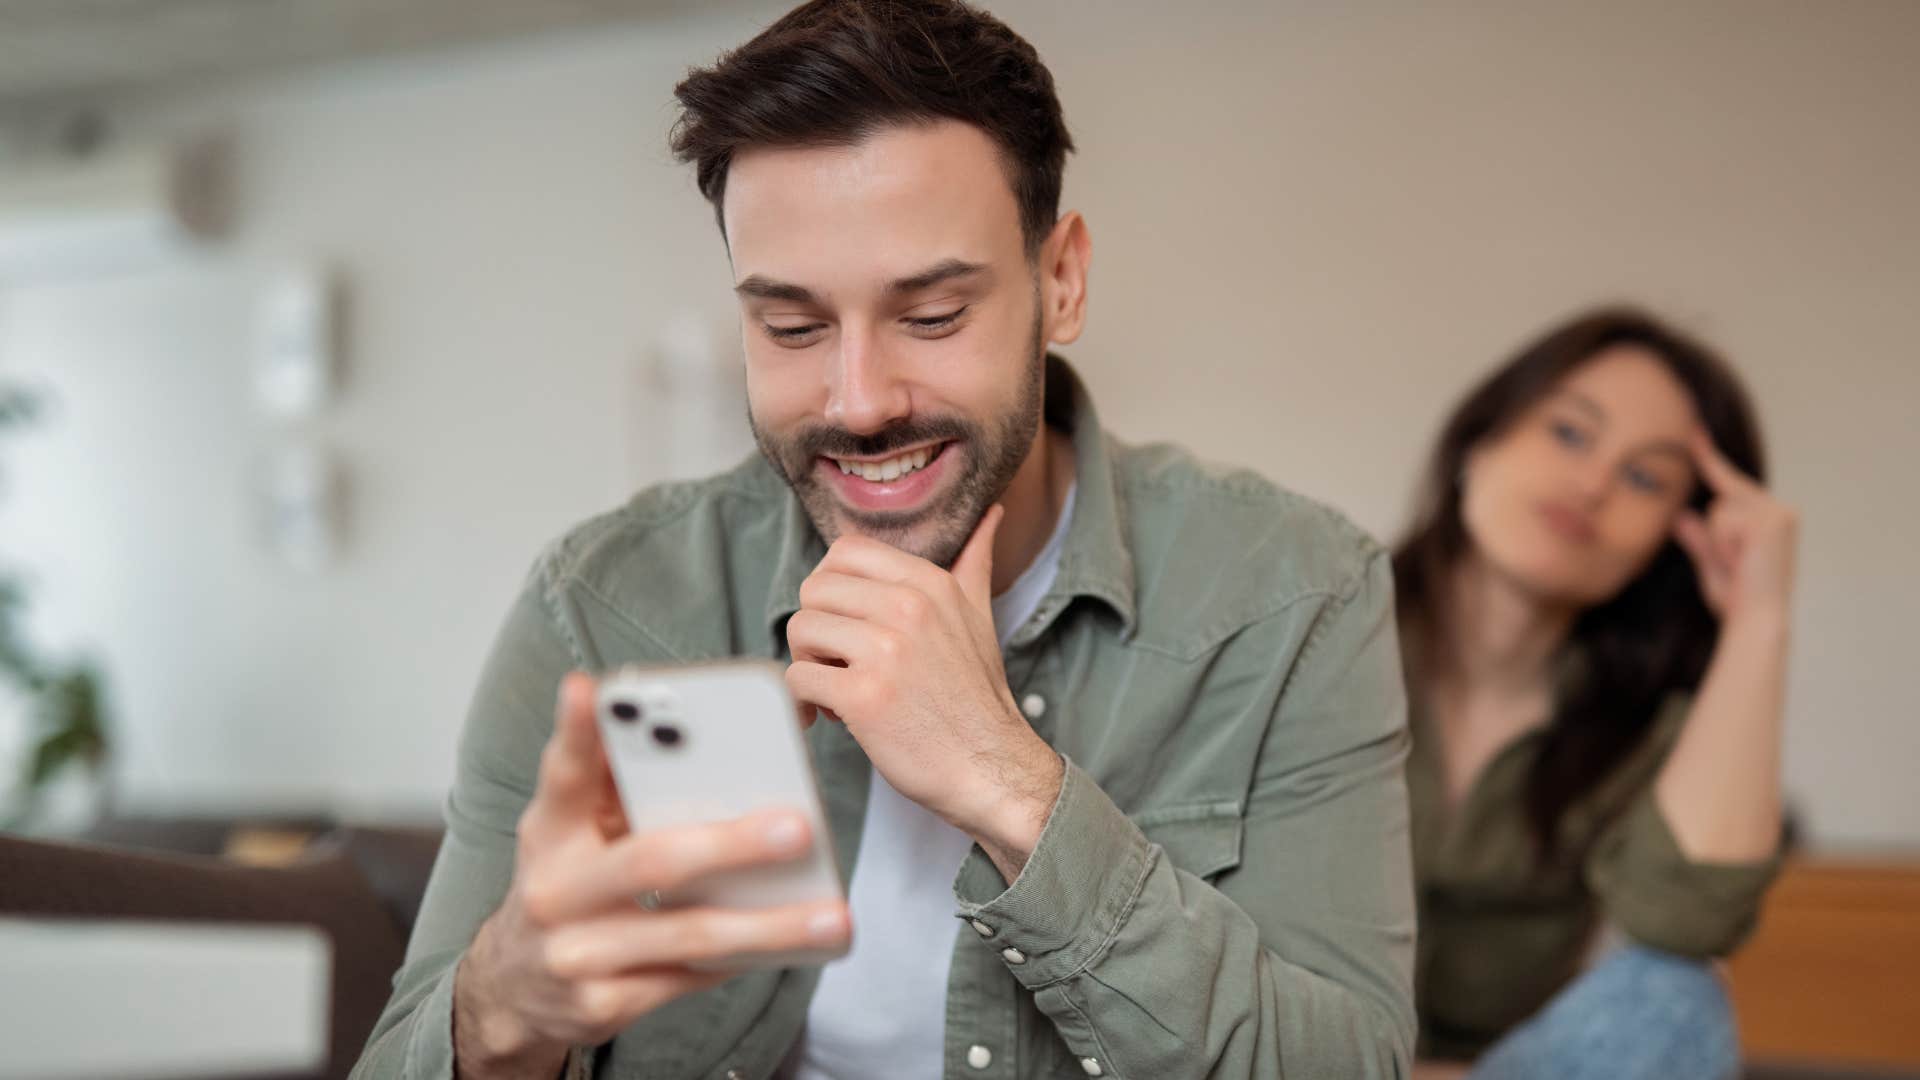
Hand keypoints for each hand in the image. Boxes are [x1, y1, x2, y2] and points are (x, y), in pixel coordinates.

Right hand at [451, 672, 850, 1077]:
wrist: (514, 988)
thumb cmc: (569, 885)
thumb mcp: (572, 831)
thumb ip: (620, 785)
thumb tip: (706, 739)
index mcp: (549, 829)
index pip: (563, 772)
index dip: (576, 731)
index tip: (592, 689)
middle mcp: (555, 889)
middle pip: (651, 861)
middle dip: (732, 845)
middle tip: (799, 827)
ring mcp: (577, 953)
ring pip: (688, 934)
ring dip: (769, 926)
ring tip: (831, 917)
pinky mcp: (603, 1004)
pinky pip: (691, 978)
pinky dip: (744, 959)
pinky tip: (791, 947)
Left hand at [783, 506, 1062, 855]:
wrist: (990, 767)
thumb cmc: (977, 698)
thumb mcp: (980, 617)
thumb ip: (974, 562)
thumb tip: (991, 513)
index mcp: (928, 584)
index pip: (844, 551)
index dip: (831, 587)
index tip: (844, 621)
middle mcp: (907, 607)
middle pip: (814, 590)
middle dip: (816, 629)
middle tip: (837, 661)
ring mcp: (885, 650)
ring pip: (800, 630)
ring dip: (807, 663)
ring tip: (836, 688)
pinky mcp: (863, 695)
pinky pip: (797, 678)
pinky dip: (803, 701)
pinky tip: (829, 715)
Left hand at [1672, 430, 1798, 624]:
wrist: (1757, 620)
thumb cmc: (1737, 600)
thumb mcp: (1711, 565)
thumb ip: (1699, 539)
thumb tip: (1682, 516)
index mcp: (1769, 519)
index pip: (1731, 483)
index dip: (1709, 457)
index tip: (1692, 428)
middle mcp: (1779, 510)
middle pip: (1722, 497)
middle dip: (1717, 533)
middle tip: (1736, 564)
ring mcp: (1779, 512)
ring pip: (1720, 508)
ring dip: (1719, 540)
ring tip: (1739, 564)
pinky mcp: (1774, 518)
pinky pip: (1725, 518)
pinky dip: (1724, 542)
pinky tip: (1742, 560)